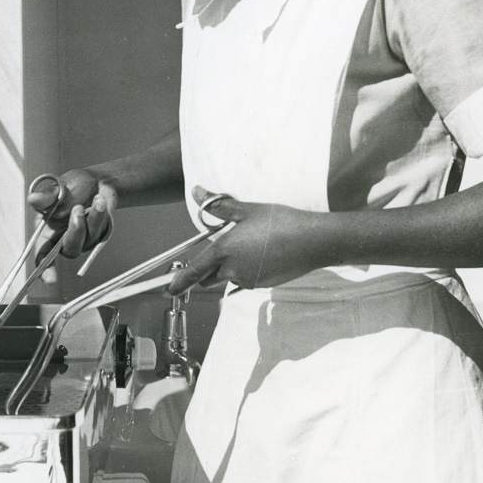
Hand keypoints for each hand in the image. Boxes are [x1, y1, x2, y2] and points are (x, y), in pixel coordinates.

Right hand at [28, 169, 114, 266]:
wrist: (98, 181)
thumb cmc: (74, 186)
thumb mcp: (59, 188)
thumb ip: (47, 197)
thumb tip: (32, 199)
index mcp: (47, 231)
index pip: (43, 255)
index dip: (44, 269)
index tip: (50, 279)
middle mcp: (63, 239)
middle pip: (69, 250)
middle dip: (75, 230)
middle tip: (78, 208)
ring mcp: (83, 240)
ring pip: (88, 240)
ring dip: (93, 218)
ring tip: (96, 199)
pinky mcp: (98, 236)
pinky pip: (101, 232)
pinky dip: (101, 214)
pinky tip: (100, 201)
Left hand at [166, 186, 318, 294]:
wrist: (312, 241)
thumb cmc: (280, 222)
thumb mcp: (246, 210)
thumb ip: (217, 205)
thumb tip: (196, 193)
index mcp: (224, 251)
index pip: (194, 270)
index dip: (180, 281)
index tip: (170, 289)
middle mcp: (233, 270)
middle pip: (209, 277)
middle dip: (207, 270)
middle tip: (219, 251)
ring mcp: (248, 280)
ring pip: (229, 277)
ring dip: (230, 267)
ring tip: (250, 245)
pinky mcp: (263, 285)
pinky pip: (246, 279)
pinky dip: (247, 269)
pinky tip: (263, 253)